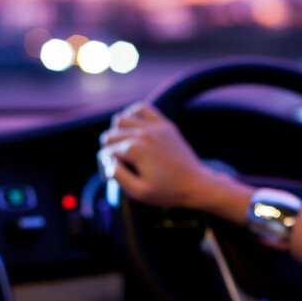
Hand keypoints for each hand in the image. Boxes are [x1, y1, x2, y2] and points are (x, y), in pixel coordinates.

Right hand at [98, 103, 216, 207]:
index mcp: (134, 149)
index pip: (105, 153)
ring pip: (121, 119)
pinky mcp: (164, 124)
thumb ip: (117, 175)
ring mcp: (154, 126)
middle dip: (109, 151)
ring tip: (124, 149)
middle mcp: (143, 133)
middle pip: (110, 135)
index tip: (112, 179)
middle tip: (118, 166)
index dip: (105, 167)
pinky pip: (141, 108)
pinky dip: (133, 115)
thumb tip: (107, 161)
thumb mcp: (139, 192)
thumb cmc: (167, 191)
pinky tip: (134, 129)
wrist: (196, 184)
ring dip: (118, 133)